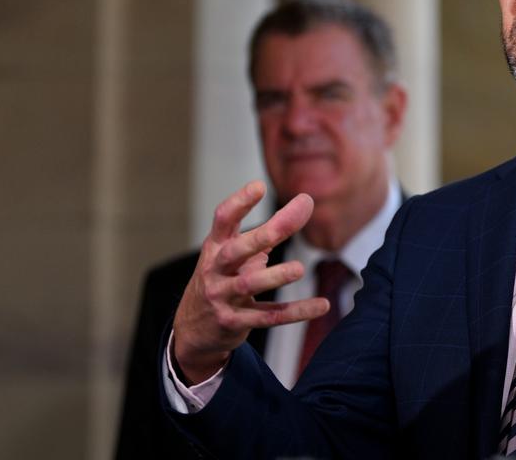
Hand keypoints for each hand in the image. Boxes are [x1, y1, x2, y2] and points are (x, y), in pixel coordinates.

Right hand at [171, 181, 329, 383]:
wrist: (193, 330)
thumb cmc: (221, 280)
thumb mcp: (234, 255)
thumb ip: (267, 234)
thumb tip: (302, 205)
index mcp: (215, 248)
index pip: (223, 220)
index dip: (239, 202)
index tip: (259, 186)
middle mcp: (215, 270)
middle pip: (235, 251)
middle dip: (261, 236)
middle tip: (287, 223)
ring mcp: (221, 297)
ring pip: (248, 285)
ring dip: (274, 276)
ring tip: (299, 269)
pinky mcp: (234, 322)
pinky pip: (268, 316)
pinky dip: (296, 312)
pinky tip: (322, 305)